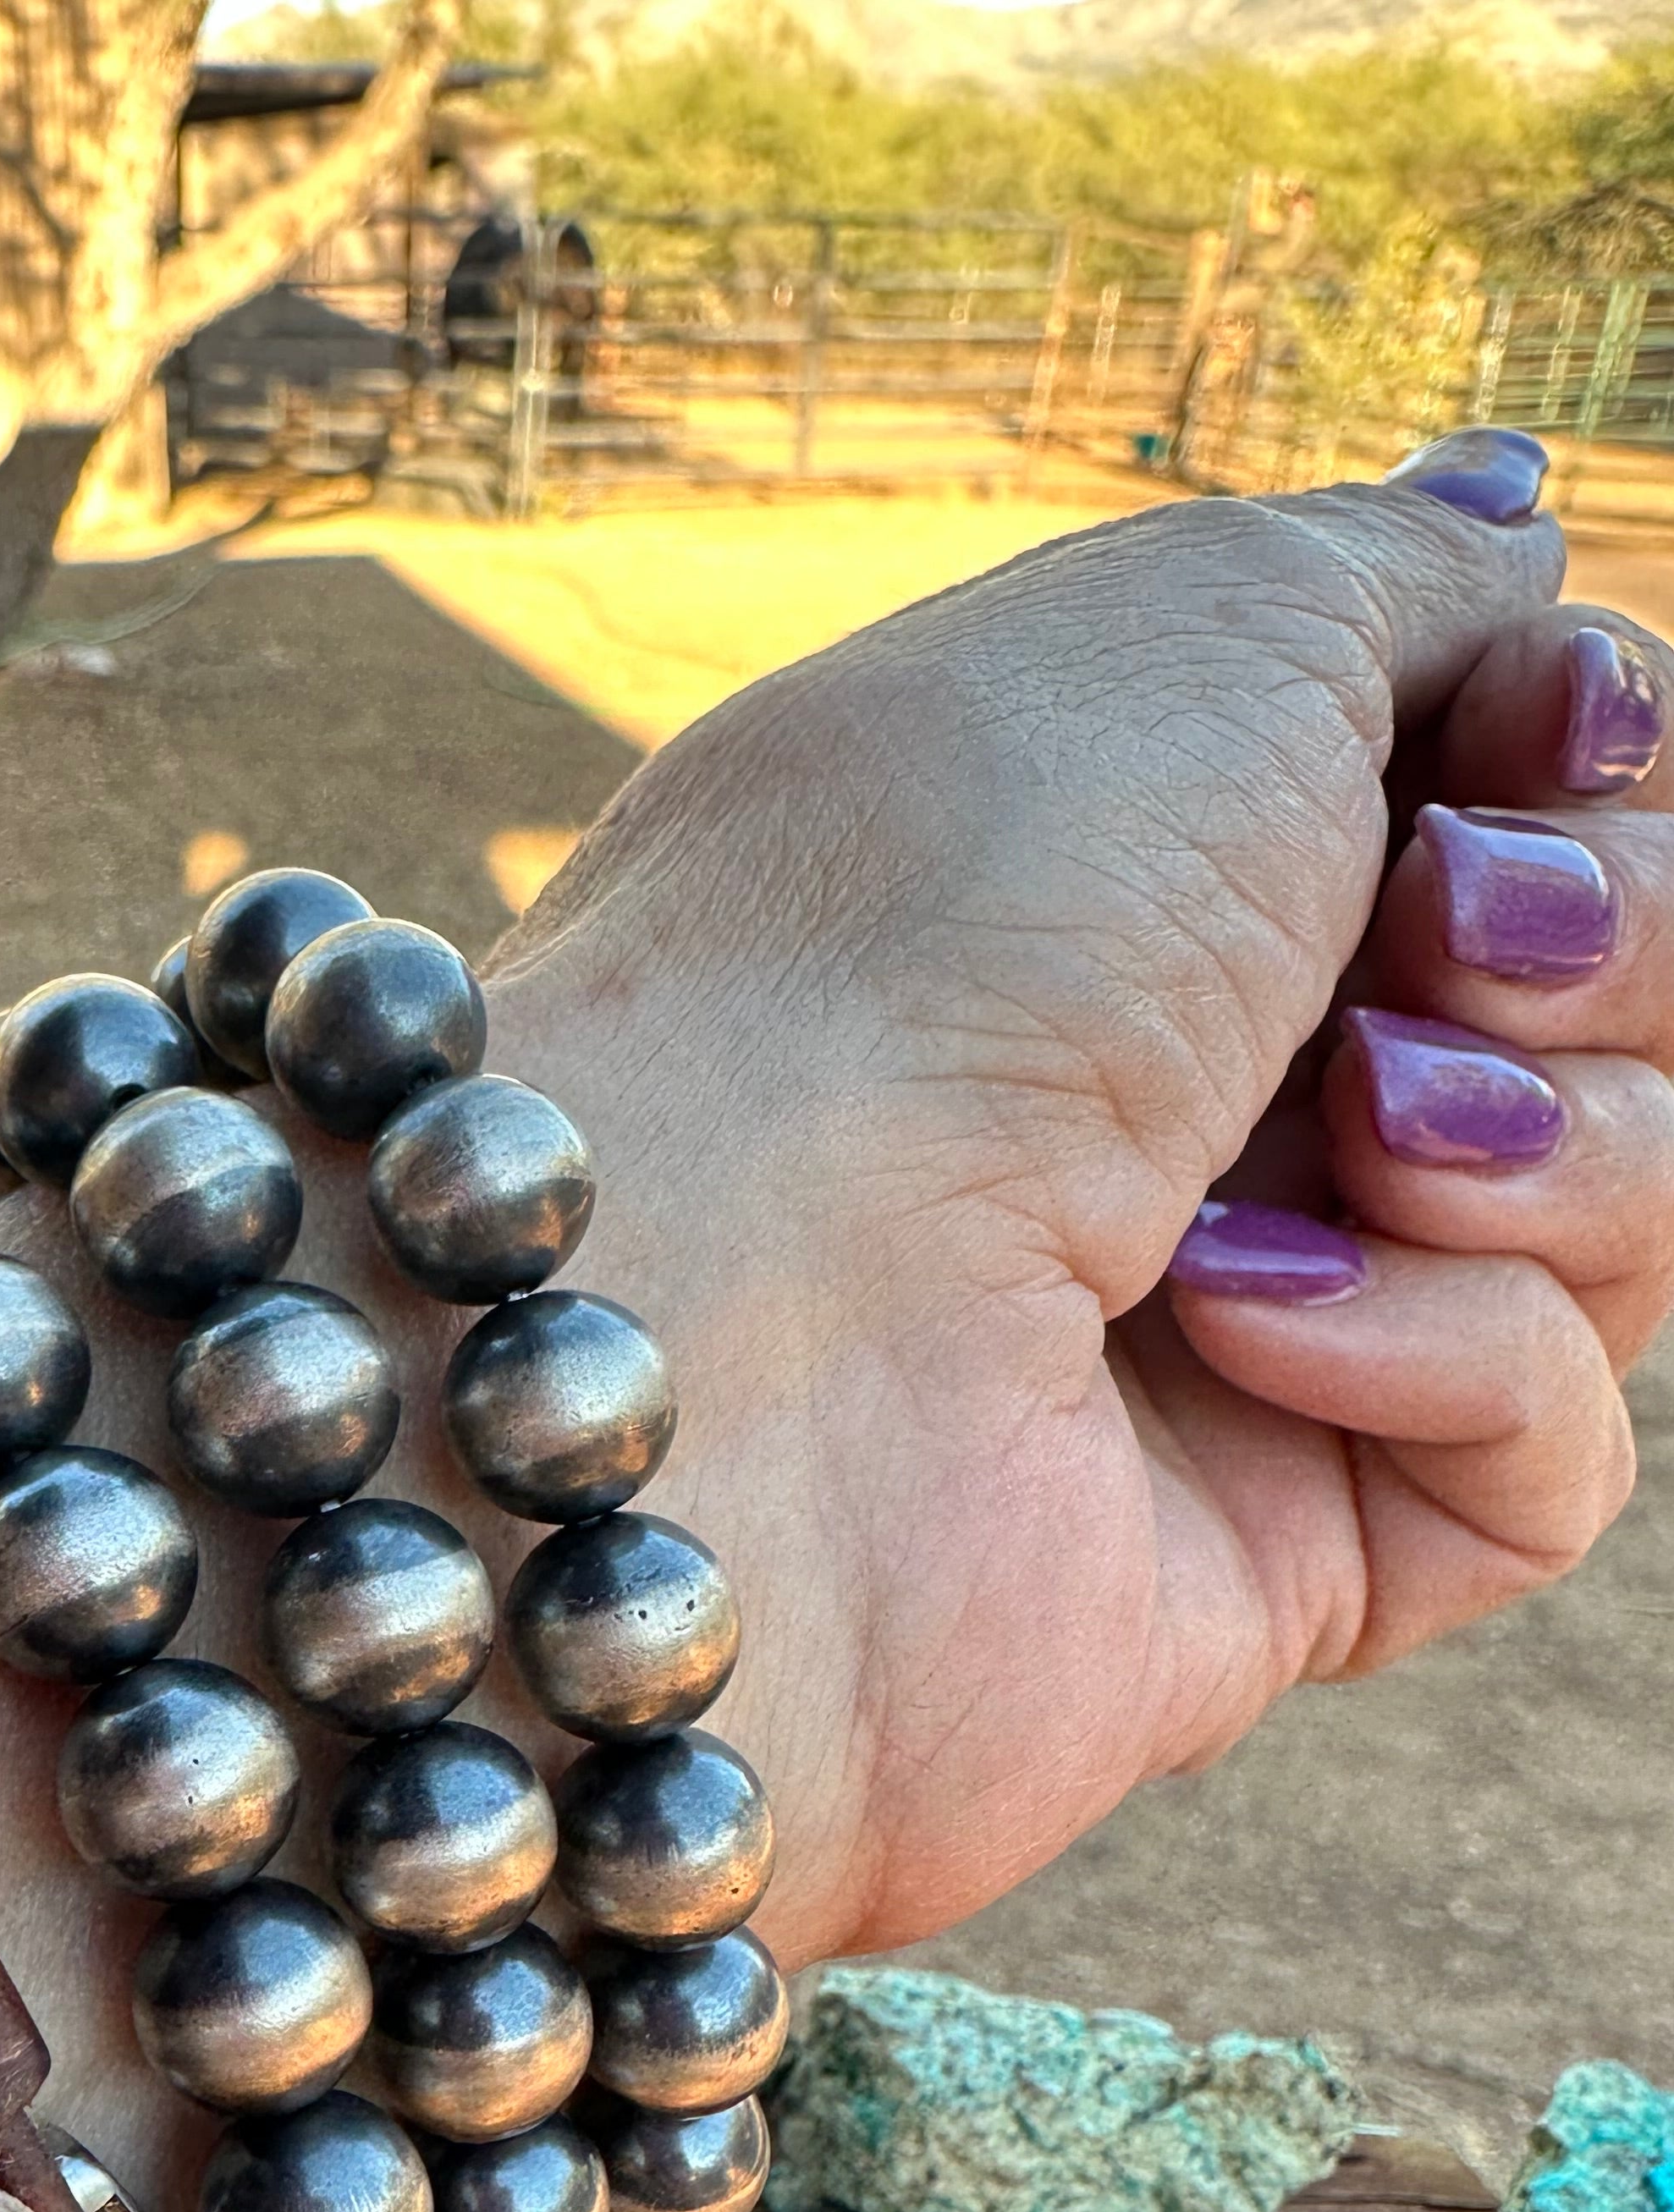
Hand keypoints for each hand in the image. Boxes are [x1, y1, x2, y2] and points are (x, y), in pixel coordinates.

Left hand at [483, 430, 1672, 1960]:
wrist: (750, 1297)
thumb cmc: (939, 928)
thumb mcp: (1196, 636)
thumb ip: (1400, 585)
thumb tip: (1519, 537)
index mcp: (1174, 864)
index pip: (1530, 803)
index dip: (1584, 756)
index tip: (1539, 733)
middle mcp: (1217, 1089)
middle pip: (1608, 1009)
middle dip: (1595, 940)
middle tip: (1439, 934)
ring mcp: (1256, 1332)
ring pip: (1621, 1220)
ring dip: (1542, 1143)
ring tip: (1355, 1130)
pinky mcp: (1287, 1548)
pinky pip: (1541, 1457)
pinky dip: (1439, 1357)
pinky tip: (1230, 1323)